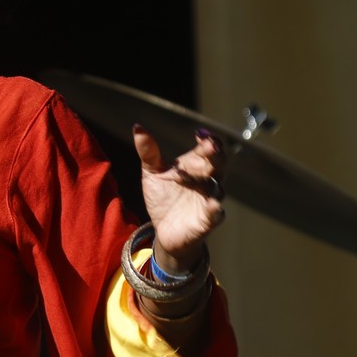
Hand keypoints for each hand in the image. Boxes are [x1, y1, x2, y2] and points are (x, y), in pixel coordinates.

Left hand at [136, 124, 224, 273]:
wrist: (163, 229)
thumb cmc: (163, 197)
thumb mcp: (153, 173)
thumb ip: (149, 152)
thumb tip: (137, 127)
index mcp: (195, 165)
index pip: (207, 148)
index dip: (207, 139)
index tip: (199, 133)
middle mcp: (206, 180)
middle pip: (218, 163)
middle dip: (215, 154)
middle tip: (210, 145)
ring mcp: (208, 199)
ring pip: (217, 187)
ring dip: (207, 181)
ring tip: (192, 175)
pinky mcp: (207, 220)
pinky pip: (216, 213)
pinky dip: (214, 208)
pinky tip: (212, 204)